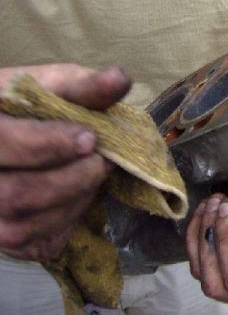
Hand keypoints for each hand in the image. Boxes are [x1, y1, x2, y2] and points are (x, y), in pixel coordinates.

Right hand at [0, 64, 130, 260]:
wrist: (8, 135)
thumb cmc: (27, 107)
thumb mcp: (49, 87)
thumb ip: (82, 87)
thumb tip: (120, 79)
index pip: (2, 141)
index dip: (47, 144)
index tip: (90, 138)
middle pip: (15, 195)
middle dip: (73, 178)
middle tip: (102, 160)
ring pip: (23, 226)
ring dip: (74, 201)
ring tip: (92, 174)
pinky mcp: (1, 239)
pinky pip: (37, 244)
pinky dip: (67, 221)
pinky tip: (76, 196)